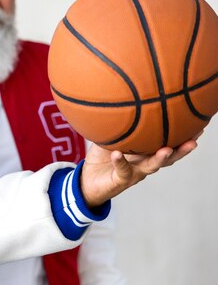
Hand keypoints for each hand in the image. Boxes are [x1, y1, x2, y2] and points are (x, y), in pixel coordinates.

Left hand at [80, 137, 199, 207]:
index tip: (197, 126)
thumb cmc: (101, 159)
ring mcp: (134, 173)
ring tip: (166, 149)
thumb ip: (116, 125)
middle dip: (182, 149)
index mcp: (145, 153)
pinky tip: (117, 154)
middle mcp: (144, 164)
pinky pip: (122, 170)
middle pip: (168, 157)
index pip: (167, 144)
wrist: (88, 182)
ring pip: (151, 167)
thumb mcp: (109, 138)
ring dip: (159, 158)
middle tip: (194, 140)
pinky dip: (119, 161)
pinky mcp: (120, 180)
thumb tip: (118, 102)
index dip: (182, 137)